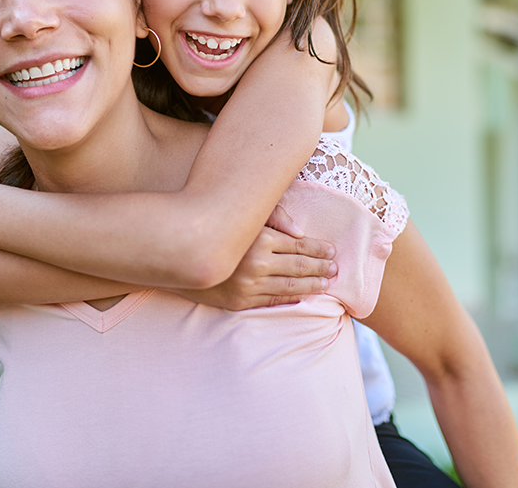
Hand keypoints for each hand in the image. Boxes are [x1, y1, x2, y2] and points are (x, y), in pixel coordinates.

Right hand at [176, 215, 336, 310]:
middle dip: (321, 268)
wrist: (180, 257)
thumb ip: (274, 215)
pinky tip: (304, 296)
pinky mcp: (240, 302)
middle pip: (299, 267)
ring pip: (291, 287)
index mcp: (260, 239)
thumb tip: (299, 231)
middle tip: (336, 268)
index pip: (299, 246)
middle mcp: (256, 264)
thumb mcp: (244, 214)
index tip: (332, 251)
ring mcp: (248, 285)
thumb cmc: (216, 228)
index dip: (318, 249)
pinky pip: (273, 300)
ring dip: (313, 285)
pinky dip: (291, 298)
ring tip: (327, 283)